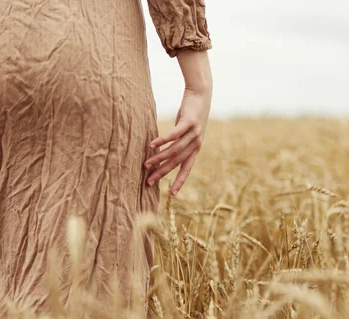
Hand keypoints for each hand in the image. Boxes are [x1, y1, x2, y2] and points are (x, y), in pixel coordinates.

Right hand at [144, 50, 211, 195]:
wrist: (201, 93)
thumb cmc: (191, 112)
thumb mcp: (186, 131)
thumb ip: (178, 143)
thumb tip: (165, 152)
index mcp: (196, 148)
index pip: (187, 169)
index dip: (180, 181)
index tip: (173, 194)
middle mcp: (196, 143)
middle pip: (177, 162)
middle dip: (162, 173)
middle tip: (149, 182)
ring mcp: (194, 133)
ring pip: (174, 150)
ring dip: (159, 158)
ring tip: (146, 164)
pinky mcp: (189, 122)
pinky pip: (174, 134)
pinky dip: (163, 140)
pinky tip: (152, 144)